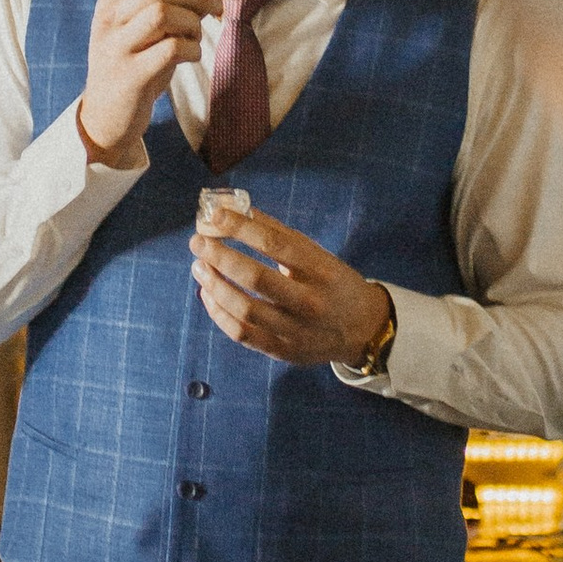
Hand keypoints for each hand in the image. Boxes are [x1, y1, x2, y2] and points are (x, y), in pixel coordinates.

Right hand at [77, 0, 211, 168]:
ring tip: (194, 39)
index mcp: (112, 3)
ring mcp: (116, 48)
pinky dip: (192, 49)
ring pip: (163, 13)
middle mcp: (109, 21)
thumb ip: (170, 8)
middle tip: (217, 10)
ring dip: (192, 23)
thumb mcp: (145, 32)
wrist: (106, 117)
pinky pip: (171, 49)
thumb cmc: (135, 68)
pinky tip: (191, 57)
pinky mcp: (130, 76)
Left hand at [190, 202, 393, 370]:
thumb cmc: (333, 283)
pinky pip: (242, 333)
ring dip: (214, 285)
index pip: (275, 244)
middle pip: (256, 278)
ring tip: (199, 267)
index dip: (241, 228)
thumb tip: (237, 211)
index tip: (216, 216)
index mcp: (320, 270)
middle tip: (198, 242)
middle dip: (220, 256)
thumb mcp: (317, 254)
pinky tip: (209, 294)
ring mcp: (295, 330)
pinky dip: (218, 313)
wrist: (364, 329)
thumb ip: (278, 233)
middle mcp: (309, 301)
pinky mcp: (283, 351)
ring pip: (244, 309)